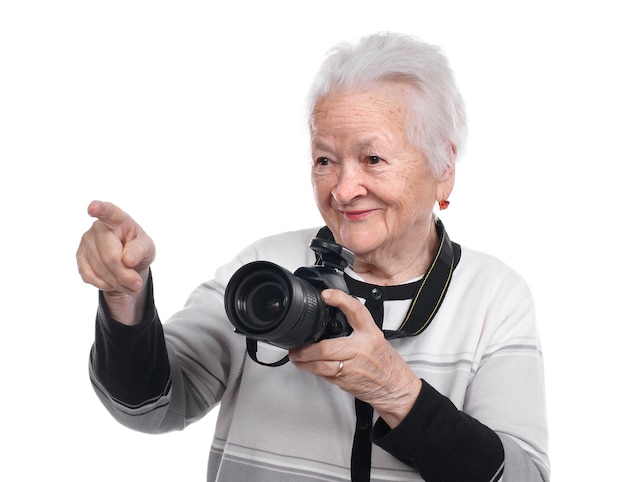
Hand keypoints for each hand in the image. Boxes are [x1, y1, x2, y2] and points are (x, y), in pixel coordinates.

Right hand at [77, 201, 155, 324]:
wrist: (127, 263)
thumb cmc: (138, 249)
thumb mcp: (148, 248)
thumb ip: (140, 250)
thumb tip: (127, 259)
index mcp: (119, 219)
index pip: (109, 212)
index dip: (100, 209)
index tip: (93, 208)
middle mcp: (98, 227)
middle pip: (110, 257)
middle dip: (125, 275)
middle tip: (137, 284)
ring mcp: (86, 241)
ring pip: (101, 270)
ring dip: (118, 282)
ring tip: (130, 284)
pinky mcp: (80, 256)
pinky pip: (90, 277)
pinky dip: (106, 285)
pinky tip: (115, 282)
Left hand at [289, 289, 422, 427]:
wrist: (395, 388)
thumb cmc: (385, 362)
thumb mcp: (375, 337)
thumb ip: (356, 327)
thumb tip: (333, 313)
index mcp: (370, 334)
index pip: (356, 311)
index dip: (340, 300)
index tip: (326, 295)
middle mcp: (361, 349)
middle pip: (327, 347)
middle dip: (307, 350)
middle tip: (297, 346)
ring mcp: (353, 367)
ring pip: (321, 365)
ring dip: (305, 361)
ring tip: (297, 356)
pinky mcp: (347, 381)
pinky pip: (324, 375)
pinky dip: (313, 370)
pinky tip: (308, 366)